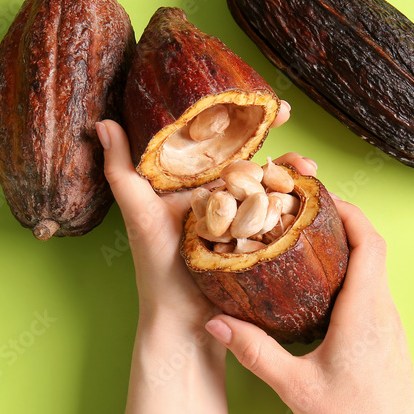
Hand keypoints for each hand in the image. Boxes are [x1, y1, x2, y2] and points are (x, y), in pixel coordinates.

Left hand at [95, 101, 308, 330]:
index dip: (227, 111)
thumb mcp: (138, 214)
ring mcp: (242, 212)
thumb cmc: (156, 268)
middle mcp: (216, 191)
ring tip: (306, 163)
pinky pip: (283, 208)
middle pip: (247, 148)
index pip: (209, 136)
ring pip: (271, 175)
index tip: (238, 92)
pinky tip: (312, 188)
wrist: (186, 321)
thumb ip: (121, 171)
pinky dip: (299, 196)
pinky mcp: (261, 234)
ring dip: (291, 163)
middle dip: (267, 127)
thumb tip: (102, 122)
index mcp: (188, 180)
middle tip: (282, 110)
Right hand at [203, 199, 413, 413]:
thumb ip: (256, 353)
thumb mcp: (295, 388)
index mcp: (365, 312)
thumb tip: (217, 324)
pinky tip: (314, 286)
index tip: (318, 196)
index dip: (348, 211)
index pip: (369, 242)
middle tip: (300, 212)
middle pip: (370, 247)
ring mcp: (388, 323)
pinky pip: (370, 290)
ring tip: (301, 241)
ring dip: (343, 247)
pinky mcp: (385, 336)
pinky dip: (346, 274)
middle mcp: (383, 310)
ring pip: (372, 268)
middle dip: (339, 221)